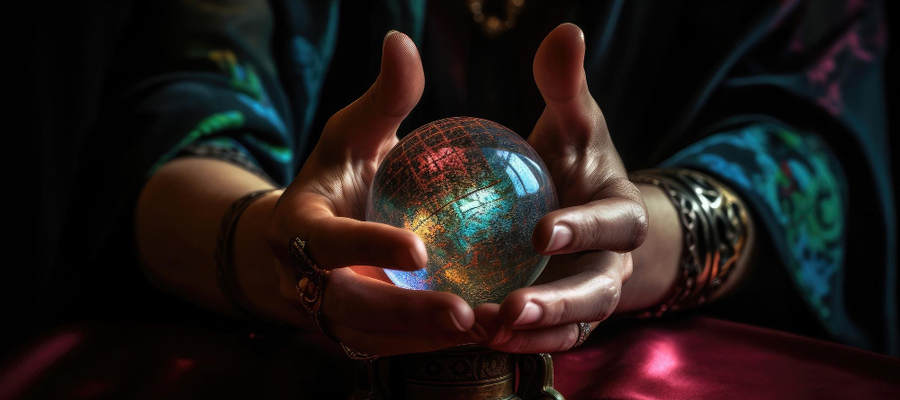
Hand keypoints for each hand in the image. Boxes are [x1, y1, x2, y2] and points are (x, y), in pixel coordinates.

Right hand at [266, 32, 483, 355]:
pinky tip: (486, 336)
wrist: (302, 235)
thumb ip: (383, 100)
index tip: (418, 248)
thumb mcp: (353, 134)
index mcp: (299, 227)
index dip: (367, 246)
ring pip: (372, 338)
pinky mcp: (354, 331)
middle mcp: (305, 279)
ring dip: (427, 342)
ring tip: (488, 332)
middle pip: (350, 306)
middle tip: (465, 314)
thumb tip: (402, 42)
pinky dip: (433, 348)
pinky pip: (391, 347)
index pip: (328, 242)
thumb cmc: (336, 174)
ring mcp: (328, 312)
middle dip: (405, 316)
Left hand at [474, 23, 648, 352]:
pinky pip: (551, 341)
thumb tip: (564, 30)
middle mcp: (612, 263)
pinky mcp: (566, 320)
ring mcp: (590, 296)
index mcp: (620, 214)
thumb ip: (566, 87)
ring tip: (491, 332)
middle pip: (598, 289)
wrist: (585, 214)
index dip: (585, 228)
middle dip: (561, 301)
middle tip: (513, 306)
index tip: (543, 230)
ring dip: (536, 332)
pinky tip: (483, 340)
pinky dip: (523, 344)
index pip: (614, 222)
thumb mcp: (572, 125)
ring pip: (573, 324)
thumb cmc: (573, 163)